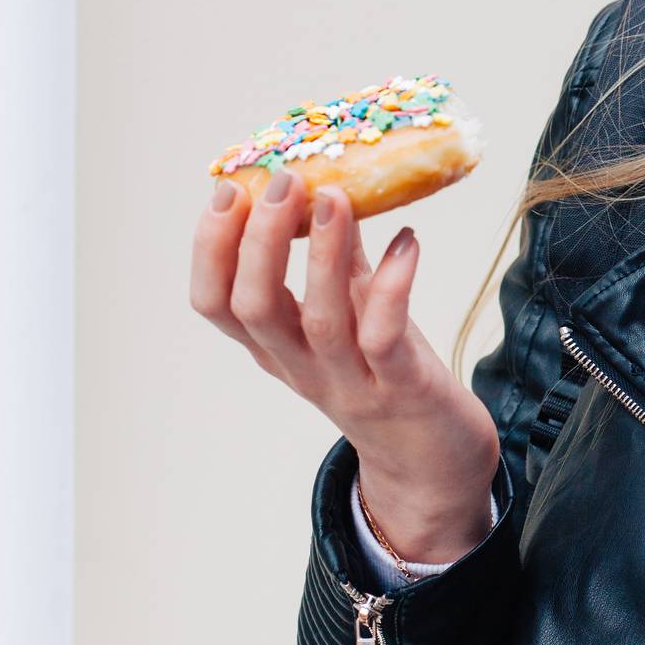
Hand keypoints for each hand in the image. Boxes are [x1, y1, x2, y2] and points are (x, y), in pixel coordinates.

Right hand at [189, 168, 501, 561]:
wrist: (433, 462)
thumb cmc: (387, 373)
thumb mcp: (350, 312)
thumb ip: (338, 258)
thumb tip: (329, 184)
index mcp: (276, 348)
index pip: (216, 303)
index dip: (212, 248)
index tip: (230, 190)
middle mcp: (302, 368)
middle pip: (255, 309)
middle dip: (261, 242)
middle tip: (283, 183)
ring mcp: (351, 383)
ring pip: (320, 321)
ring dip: (324, 255)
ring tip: (336, 197)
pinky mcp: (402, 391)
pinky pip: (386, 338)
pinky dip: (394, 286)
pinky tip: (407, 241)